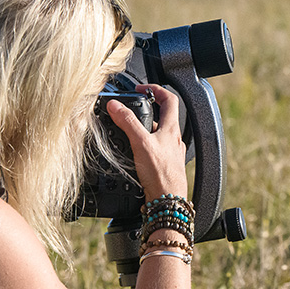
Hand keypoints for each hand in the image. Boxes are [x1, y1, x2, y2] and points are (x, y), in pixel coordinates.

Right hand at [106, 84, 188, 201]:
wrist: (167, 201)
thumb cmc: (161, 175)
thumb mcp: (141, 143)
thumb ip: (127, 122)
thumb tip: (116, 105)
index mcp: (172, 129)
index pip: (169, 99)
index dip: (156, 89)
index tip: (142, 88)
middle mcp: (173, 139)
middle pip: (164, 115)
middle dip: (148, 108)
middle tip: (134, 106)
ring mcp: (170, 152)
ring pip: (158, 133)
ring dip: (145, 127)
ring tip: (130, 128)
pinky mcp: (164, 165)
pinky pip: (155, 149)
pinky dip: (145, 145)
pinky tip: (135, 152)